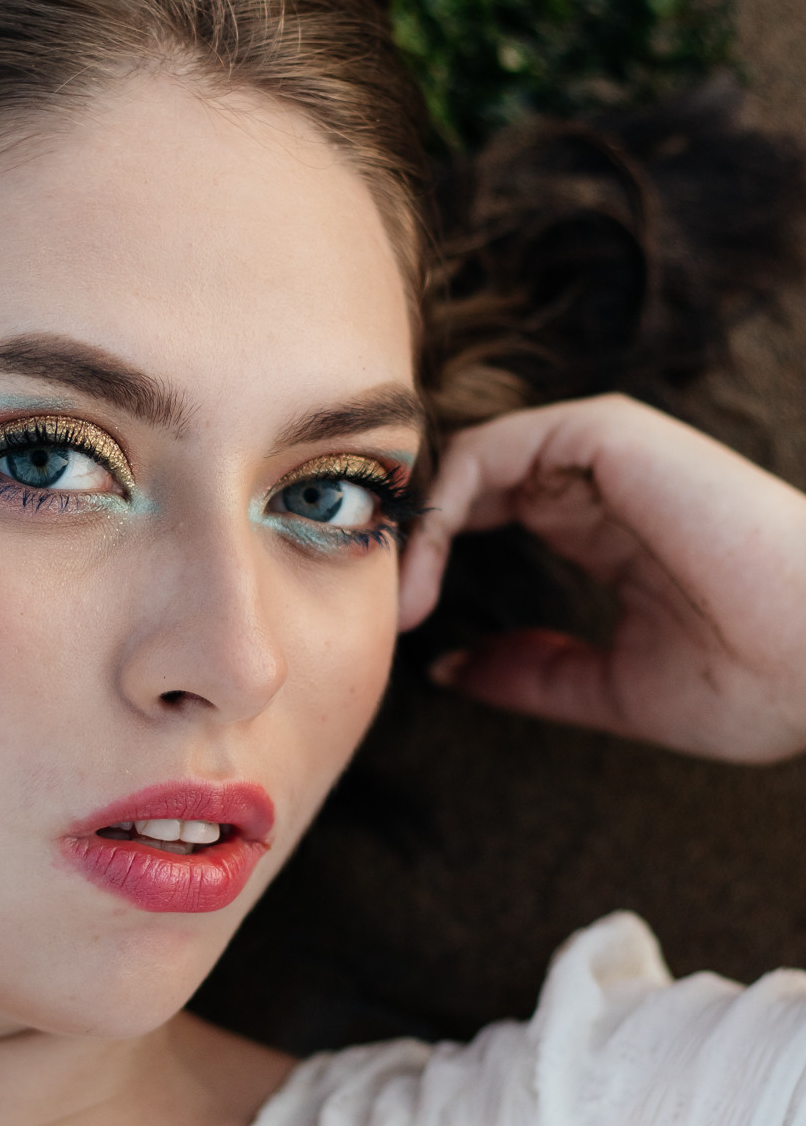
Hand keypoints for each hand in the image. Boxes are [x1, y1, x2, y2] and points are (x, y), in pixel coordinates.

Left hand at [398, 393, 805, 763]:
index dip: (431, 565)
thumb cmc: (753, 681)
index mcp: (606, 532)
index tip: (398, 632)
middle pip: (465, 486)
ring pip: (467, 464)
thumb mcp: (613, 688)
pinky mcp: (608, 436)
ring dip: (414, 529)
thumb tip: (448, 672)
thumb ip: (532, 673)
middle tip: (371, 611)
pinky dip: (442, 506)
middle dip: (405, 542)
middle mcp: (600, 485)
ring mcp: (606, 455)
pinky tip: (426, 577)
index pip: (488, 519)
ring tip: (391, 603)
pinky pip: (491, 449)